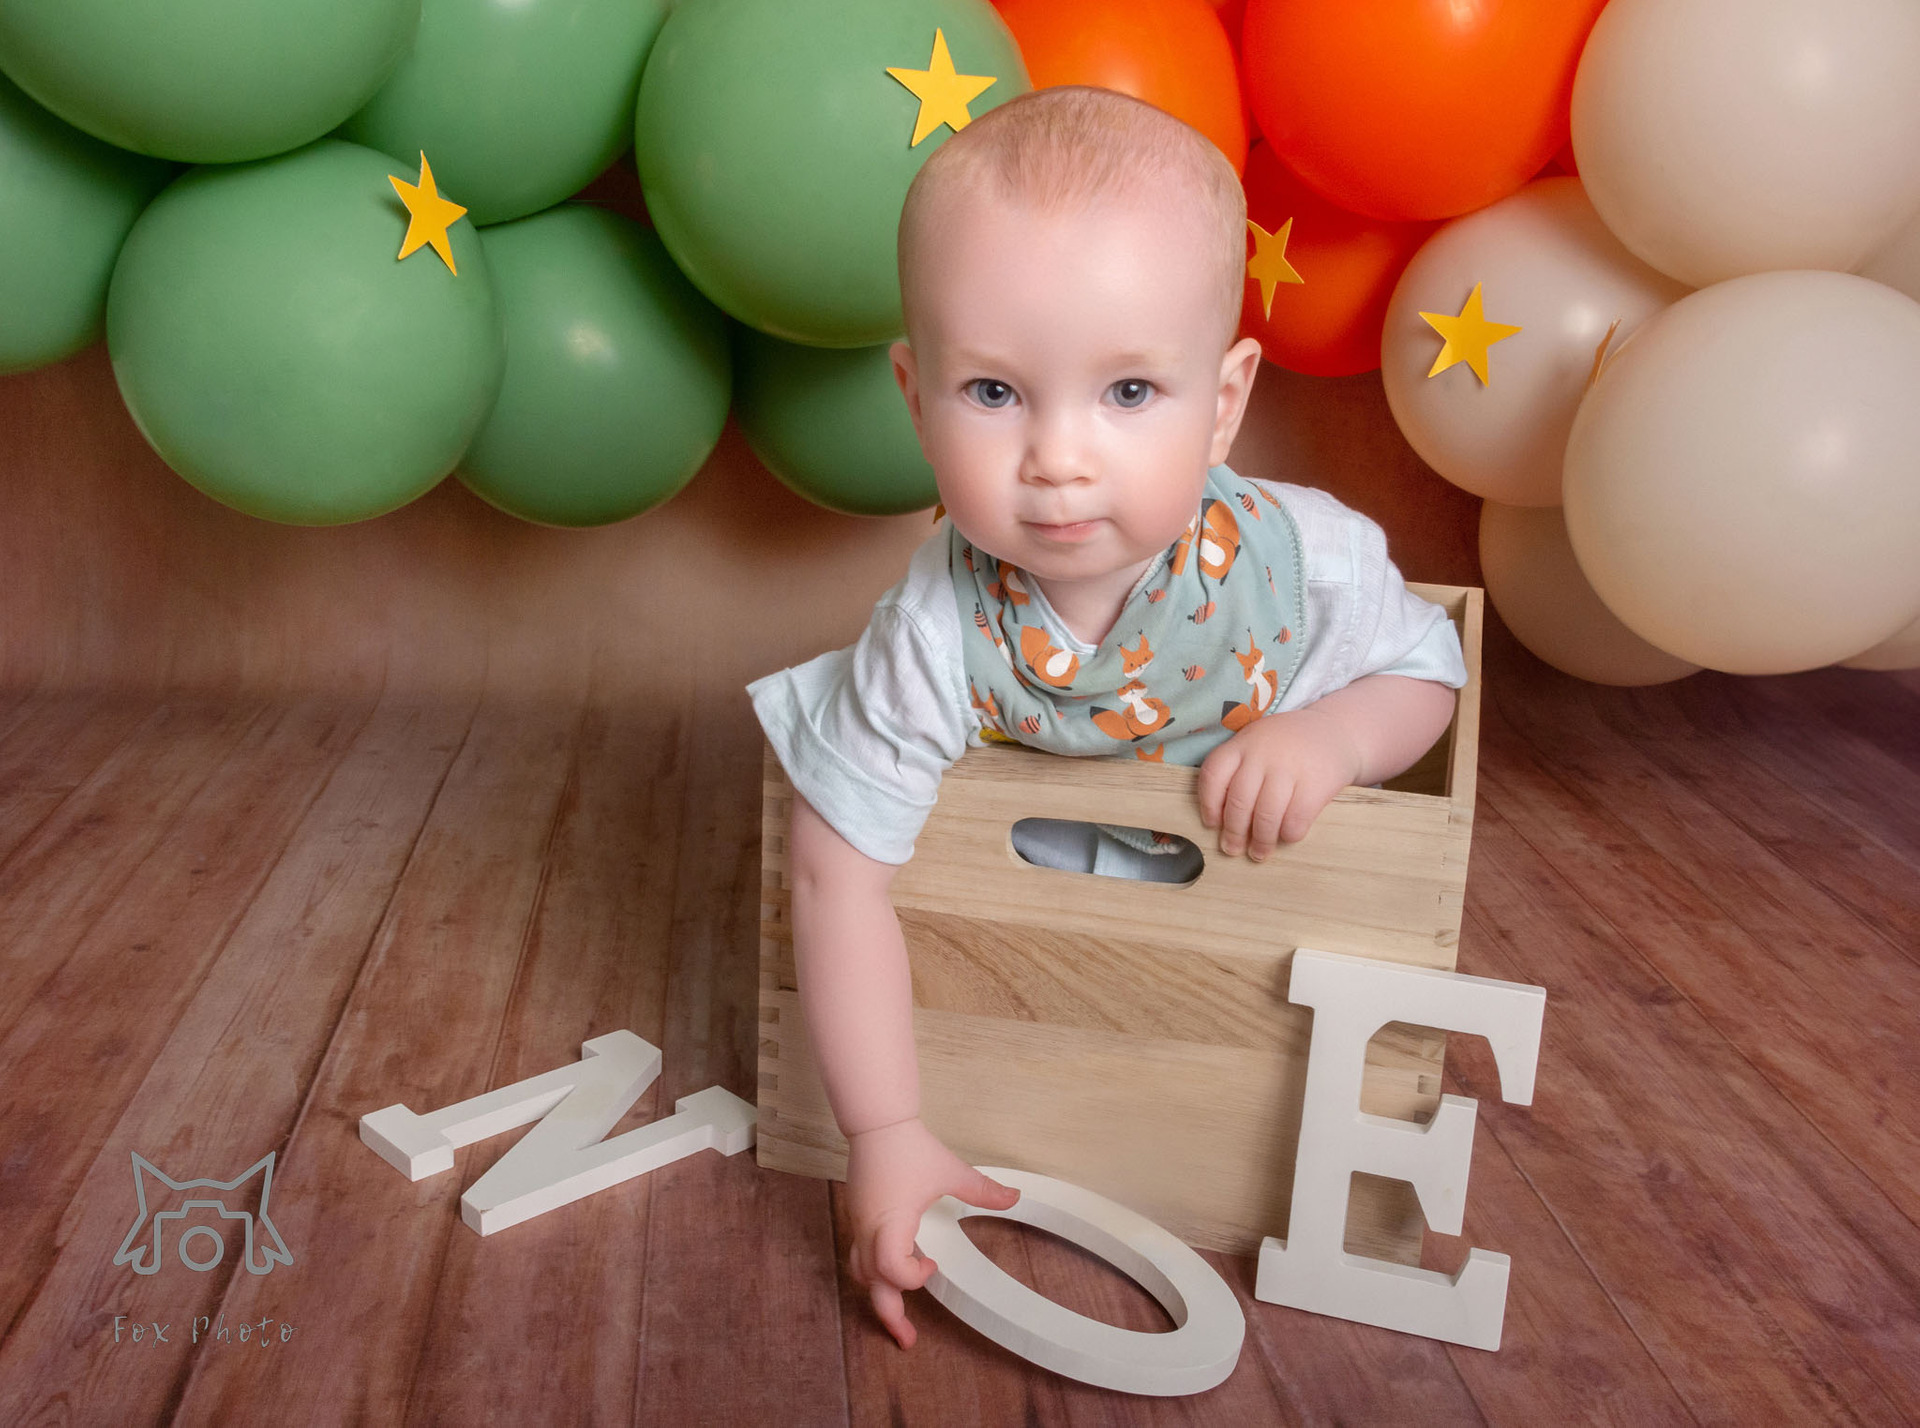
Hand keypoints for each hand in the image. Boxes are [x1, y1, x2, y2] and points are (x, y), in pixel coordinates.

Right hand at [843, 1116, 1020, 1348]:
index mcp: (891, 1221)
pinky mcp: (858, 1217)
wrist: (877, 1123)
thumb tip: (1016, 1199)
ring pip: (861, 1273)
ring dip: (881, 1294)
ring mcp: (860, 1224)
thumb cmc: (909, 1147)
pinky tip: (894, 1273)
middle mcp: (869, 1228)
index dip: (914, 1277)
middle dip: (889, 1316)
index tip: (934, 1264)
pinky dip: (876, 1273)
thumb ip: (982, 1190)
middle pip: (871, 1284)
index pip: (891, 1268)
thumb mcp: (950, 1170)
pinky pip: (861, 1257)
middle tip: (908, 1341)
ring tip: (898, 1315)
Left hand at [1196, 705, 1360, 859]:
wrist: (1337, 731)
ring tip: (1259, 853)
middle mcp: (1263, 754)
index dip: (1208, 805)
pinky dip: (1287, 835)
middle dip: (1233, 833)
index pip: (1213, 775)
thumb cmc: (1289, 745)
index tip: (1212, 824)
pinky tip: (1286, 836)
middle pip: (1239, 802)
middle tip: (1232, 849)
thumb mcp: (1258, 742)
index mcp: (1243, 743)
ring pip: (1265, 816)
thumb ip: (1239, 768)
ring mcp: (1290, 769)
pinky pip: (1294, 822)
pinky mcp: (1316, 785)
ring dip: (1260, 841)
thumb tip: (1222, 818)